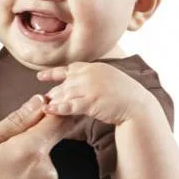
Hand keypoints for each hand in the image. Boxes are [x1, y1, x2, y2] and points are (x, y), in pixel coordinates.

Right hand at [0, 94, 71, 178]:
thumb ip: (16, 121)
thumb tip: (39, 102)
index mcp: (30, 151)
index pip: (57, 122)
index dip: (49, 116)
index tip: (38, 116)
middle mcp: (47, 174)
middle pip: (44, 151)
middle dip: (25, 152)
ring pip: (41, 175)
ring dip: (25, 175)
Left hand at [37, 61, 155, 126]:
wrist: (138, 106)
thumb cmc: (126, 95)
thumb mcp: (109, 77)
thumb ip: (94, 76)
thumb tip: (80, 79)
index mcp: (94, 67)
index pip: (69, 68)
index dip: (53, 73)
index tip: (40, 77)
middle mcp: (89, 74)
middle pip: (64, 83)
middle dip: (54, 93)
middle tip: (44, 101)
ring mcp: (88, 87)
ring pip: (64, 94)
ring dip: (54, 101)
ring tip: (45, 107)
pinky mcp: (89, 102)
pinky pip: (68, 105)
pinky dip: (57, 108)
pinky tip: (49, 111)